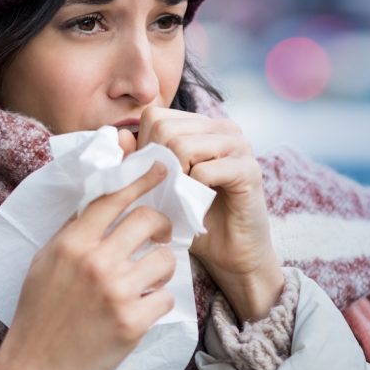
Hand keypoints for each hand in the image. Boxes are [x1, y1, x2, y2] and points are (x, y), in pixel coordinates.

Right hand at [0, 163, 175, 369]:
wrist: (33, 369)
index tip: (160, 169)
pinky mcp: (132, 322)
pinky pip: (165, 298)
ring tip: (148, 280)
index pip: (113, 199)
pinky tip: (142, 309)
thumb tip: (100, 203)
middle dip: (161, 226)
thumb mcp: (44, 262)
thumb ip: (72, 232)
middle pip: (147, 221)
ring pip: (164, 260)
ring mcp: (116, 292)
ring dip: (161, 268)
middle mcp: (95, 262)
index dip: (140, 179)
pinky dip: (158, 302)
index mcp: (71, 243)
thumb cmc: (37, 315)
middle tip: (159, 236)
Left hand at [135, 106, 283, 322]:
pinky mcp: (249, 169)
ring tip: (183, 197)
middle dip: (157, 165)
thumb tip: (120, 136)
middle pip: (165, 129)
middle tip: (169, 191)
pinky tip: (200, 203)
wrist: (231, 254)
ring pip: (182, 146)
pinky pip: (204, 171)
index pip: (156, 116)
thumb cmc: (192, 217)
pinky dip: (192, 192)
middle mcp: (223, 127)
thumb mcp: (158, 186)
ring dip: (174, 180)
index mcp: (201, 125)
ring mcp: (239, 145)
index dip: (145, 148)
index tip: (154, 177)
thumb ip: (138, 160)